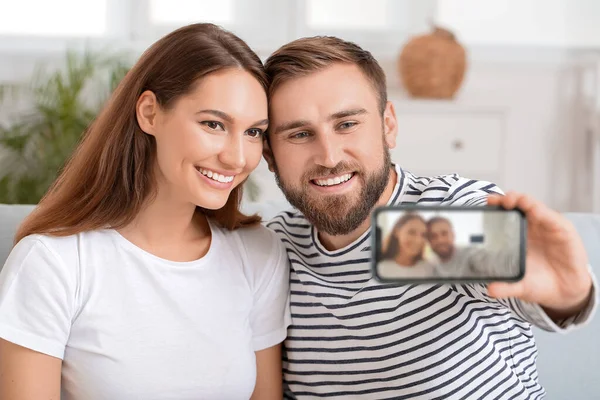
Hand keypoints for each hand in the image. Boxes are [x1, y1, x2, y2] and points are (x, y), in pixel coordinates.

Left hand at [486, 192, 592, 319]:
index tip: (483, 205)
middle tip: (493, 200)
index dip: (492, 209)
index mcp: (515, 237)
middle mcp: (529, 227)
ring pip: (532, 206)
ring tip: (511, 201)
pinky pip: (551, 217)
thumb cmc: (539, 283)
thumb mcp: (520, 286)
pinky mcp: (562, 230)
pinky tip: (533, 210)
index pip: (502, 217)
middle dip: (503, 200)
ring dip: (521, 200)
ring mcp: (545, 226)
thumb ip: (506, 287)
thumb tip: (490, 290)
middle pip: (514, 206)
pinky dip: (542, 212)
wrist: (565, 292)